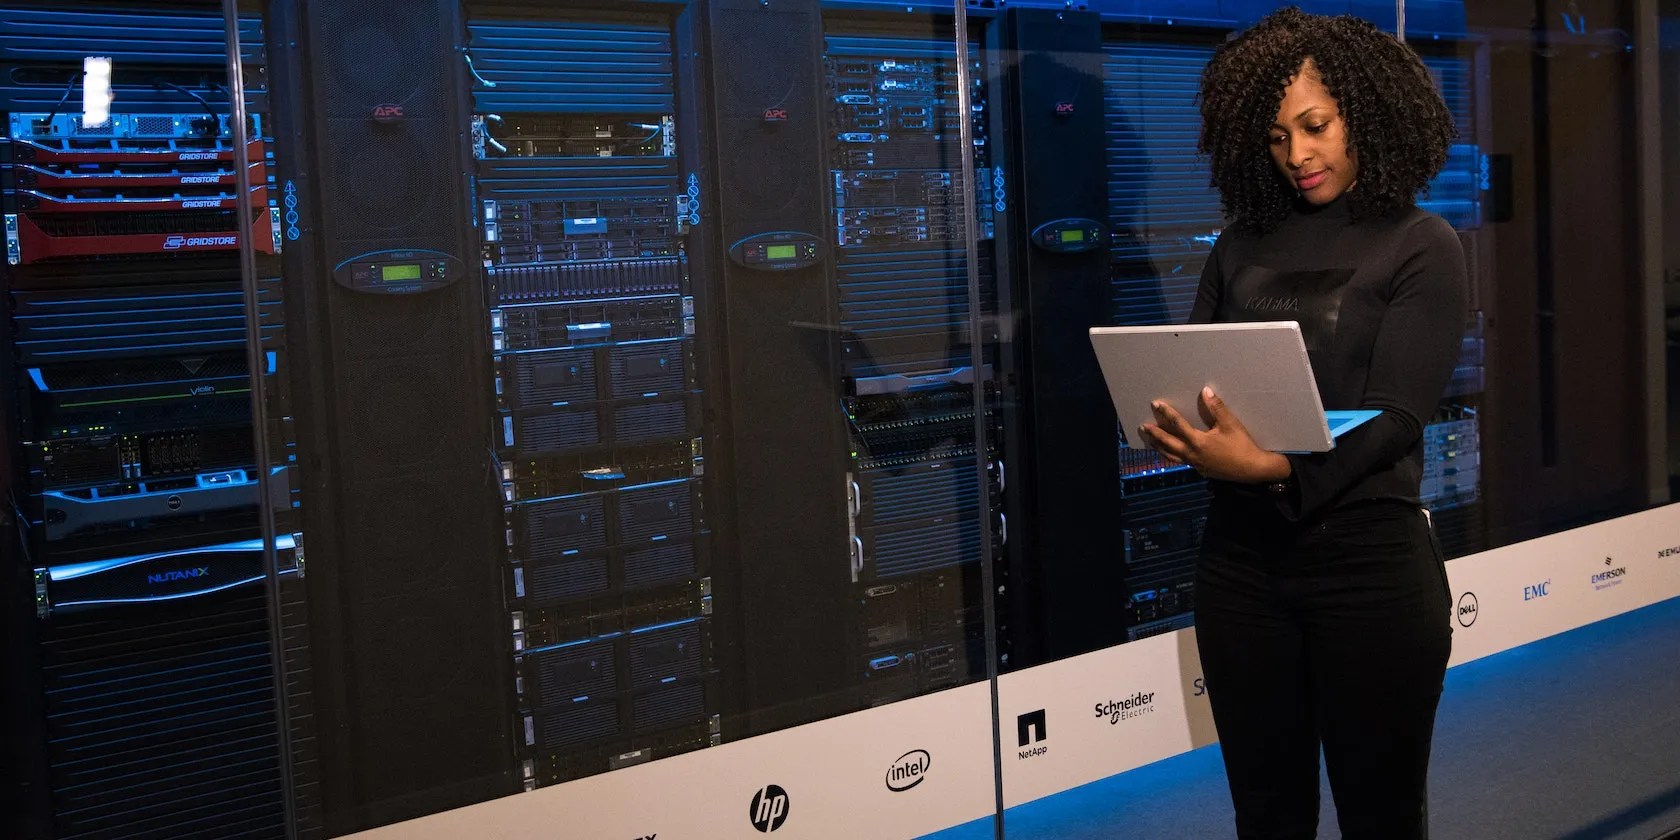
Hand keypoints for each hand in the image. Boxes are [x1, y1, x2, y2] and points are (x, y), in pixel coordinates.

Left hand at [1137, 387, 1292, 483]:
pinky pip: (1181, 461)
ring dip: (1159, 447)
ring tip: (1150, 441)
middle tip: (1143, 427)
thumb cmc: (1242, 445)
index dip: (1166, 413)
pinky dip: (1171, 456)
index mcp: (1198, 441)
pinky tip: (1171, 453)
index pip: (1177, 424)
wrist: (1252, 469)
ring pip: (1171, 456)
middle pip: (1168, 443)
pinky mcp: (1200, 470)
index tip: (1156, 404)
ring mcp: (1195, 464)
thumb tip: (1205, 391)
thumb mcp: (1230, 424)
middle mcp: (1192, 454)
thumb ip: (1216, 407)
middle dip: (1155, 434)